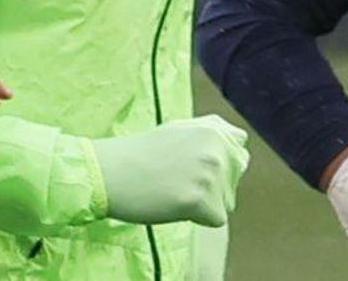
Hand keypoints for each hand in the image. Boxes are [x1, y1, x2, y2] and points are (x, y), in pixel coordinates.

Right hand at [92, 116, 250, 226]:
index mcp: (214, 128)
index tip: (192, 167)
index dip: (218, 166)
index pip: (239, 153)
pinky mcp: (200, 198)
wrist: (108, 171)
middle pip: (234, 181)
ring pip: (226, 201)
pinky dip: (197, 218)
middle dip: (213, 187)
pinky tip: (172, 205)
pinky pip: (216, 219)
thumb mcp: (180, 129)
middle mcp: (217, 147)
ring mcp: (210, 172)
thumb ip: (211, 134)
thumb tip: (240, 142)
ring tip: (172, 191)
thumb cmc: (139, 154)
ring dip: (203, 203)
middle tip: (178, 181)